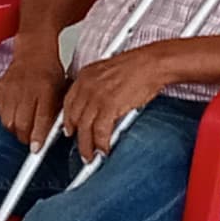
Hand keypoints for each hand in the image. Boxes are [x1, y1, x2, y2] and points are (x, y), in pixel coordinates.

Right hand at [0, 44, 69, 148]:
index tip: (36, 148)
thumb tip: (55, 135)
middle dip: (25, 137)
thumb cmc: (49, 72)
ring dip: (16, 130)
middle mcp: (27, 88)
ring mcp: (11, 88)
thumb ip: (58, 112)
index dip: (37, 137)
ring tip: (23, 129)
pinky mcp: (0, 88)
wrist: (33, 52)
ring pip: (8, 121)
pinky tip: (15, 117)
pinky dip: (7, 119)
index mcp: (46, 88)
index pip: (40, 118)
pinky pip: (0, 112)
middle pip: (21, 123)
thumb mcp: (61, 90)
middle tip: (30, 141)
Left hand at [54, 42, 181, 160]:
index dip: (68, 119)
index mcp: (85, 76)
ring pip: (84, 128)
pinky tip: (104, 149)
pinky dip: (101, 143)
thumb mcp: (109, 73)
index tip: (69, 129)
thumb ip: (98, 88)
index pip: (68, 102)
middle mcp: (86, 85)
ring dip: (87, 146)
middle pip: (74, 117)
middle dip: (77, 137)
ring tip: (91, 156)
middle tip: (81, 148)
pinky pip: (100, 131)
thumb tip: (96, 108)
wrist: (151, 64)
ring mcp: (96, 96)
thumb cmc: (137, 68)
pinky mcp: (109, 105)